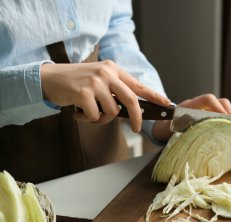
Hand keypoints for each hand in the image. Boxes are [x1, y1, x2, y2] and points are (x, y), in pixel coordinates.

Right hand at [40, 60, 170, 130]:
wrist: (50, 78)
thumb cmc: (77, 83)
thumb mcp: (99, 80)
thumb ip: (115, 90)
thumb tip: (134, 111)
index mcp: (113, 69)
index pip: (138, 84)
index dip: (154, 95)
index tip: (166, 103)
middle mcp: (106, 73)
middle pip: (131, 100)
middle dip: (136, 118)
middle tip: (136, 129)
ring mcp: (95, 82)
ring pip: (112, 112)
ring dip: (102, 119)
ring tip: (90, 113)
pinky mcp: (84, 93)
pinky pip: (96, 116)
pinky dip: (88, 119)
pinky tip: (79, 112)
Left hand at [152, 94, 230, 140]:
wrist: (161, 126)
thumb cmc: (165, 129)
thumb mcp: (169, 129)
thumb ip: (178, 129)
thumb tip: (193, 131)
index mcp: (189, 106)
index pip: (208, 99)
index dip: (218, 107)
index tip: (226, 119)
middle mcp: (199, 105)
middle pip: (220, 101)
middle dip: (230, 112)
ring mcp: (205, 110)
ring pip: (223, 108)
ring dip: (230, 117)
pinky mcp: (208, 115)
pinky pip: (221, 114)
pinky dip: (227, 121)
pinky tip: (230, 131)